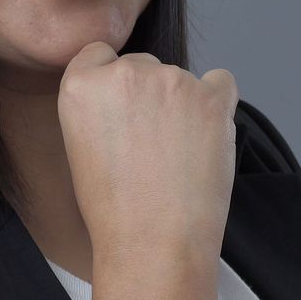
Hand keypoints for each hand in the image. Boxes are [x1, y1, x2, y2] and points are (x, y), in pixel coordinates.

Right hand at [58, 41, 238, 261]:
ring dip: (182, 105)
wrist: (154, 244)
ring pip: (180, 78)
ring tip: (176, 156)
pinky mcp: (211, 97)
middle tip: (150, 145)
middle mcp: (126, 72)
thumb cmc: (115, 209)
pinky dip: (217, 103)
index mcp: (81, 84)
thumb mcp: (81, 147)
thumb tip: (129, 96)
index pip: (100, 55)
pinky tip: (205, 136)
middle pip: (142, 65)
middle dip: (148, 96)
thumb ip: (100, 107)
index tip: (120, 113)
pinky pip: (220, 82)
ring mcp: (172, 80)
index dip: (112, 84)